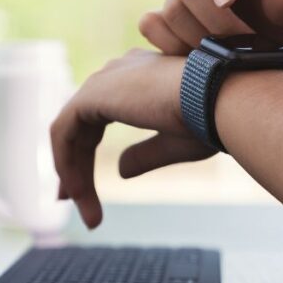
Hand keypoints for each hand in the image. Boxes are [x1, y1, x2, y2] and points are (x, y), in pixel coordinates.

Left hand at [50, 49, 213, 227]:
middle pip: (83, 126)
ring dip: (73, 172)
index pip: (101, 116)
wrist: (219, 98)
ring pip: (71, 131)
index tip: (86, 189)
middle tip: (73, 203)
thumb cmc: (212, 118)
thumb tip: (119, 171)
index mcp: (141, 78)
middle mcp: (119, 73)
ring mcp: (104, 80)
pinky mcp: (92, 94)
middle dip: (76, 166)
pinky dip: (65, 162)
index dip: (89, 153)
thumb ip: (144, 154)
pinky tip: (76, 191)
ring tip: (84, 209)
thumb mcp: (175, 143)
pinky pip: (63, 131)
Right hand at [138, 0, 282, 67]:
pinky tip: (195, 61)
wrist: (273, 55)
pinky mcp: (167, 19)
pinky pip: (151, 25)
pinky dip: (168, 45)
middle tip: (238, 48)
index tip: (226, 2)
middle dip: (212, 21)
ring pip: (171, 10)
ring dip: (196, 40)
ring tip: (226, 59)